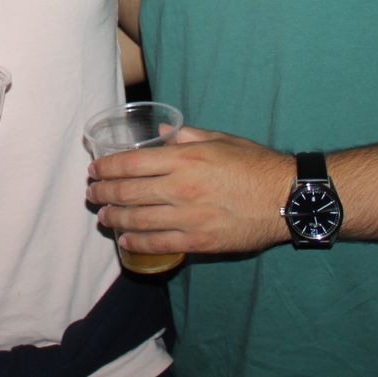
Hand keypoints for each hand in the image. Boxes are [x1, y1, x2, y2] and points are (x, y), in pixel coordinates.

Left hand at [87, 126, 289, 256]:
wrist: (286, 197)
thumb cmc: (254, 163)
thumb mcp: (220, 139)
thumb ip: (186, 136)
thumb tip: (160, 132)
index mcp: (184, 159)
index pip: (131, 163)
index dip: (107, 168)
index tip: (94, 170)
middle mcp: (181, 188)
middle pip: (129, 192)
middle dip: (104, 193)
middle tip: (91, 194)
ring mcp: (189, 217)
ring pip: (139, 220)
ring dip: (115, 218)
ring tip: (102, 216)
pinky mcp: (199, 241)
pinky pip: (160, 244)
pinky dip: (138, 242)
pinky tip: (126, 240)